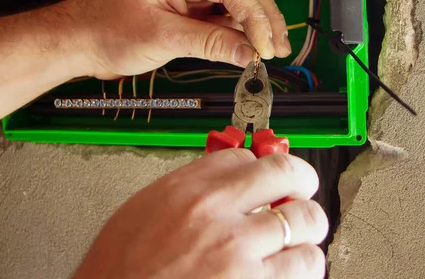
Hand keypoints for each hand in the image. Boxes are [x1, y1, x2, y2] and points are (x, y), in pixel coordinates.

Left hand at [67, 0, 290, 78]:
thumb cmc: (107, 30)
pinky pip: (223, 18)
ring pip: (238, 4)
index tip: (266, 45)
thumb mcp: (162, 37)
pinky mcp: (190, 10)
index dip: (256, 16)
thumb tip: (249, 54)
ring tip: (272, 51)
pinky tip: (251, 48)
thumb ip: (210, 43)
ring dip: (256, 27)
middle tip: (278, 48)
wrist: (81, 41)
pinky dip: (239, 34)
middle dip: (264, 19)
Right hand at [74, 149, 328, 278]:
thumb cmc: (116, 276)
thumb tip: (218, 188)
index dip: (259, 168)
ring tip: (301, 238)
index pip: (243, 157)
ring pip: (305, 220)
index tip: (264, 179)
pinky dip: (307, 265)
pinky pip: (305, 265)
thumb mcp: (138, 216)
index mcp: (184, 190)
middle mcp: (216, 212)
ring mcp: (239, 250)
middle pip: (286, 173)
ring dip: (307, 229)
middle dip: (302, 181)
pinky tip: (295, 268)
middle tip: (303, 192)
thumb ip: (184, 195)